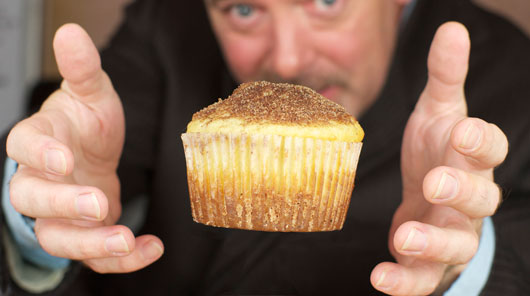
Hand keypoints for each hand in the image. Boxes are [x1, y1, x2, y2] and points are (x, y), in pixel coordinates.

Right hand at [6, 24, 163, 272]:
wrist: (91, 154)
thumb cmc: (85, 126)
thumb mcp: (91, 94)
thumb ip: (82, 70)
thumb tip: (71, 32)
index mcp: (38, 140)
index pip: (24, 146)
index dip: (40, 154)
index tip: (64, 161)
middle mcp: (39, 181)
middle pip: (33, 199)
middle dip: (63, 204)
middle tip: (97, 205)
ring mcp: (58, 213)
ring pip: (59, 237)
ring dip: (90, 243)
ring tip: (125, 240)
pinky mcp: (83, 233)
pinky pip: (93, 255)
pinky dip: (120, 259)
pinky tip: (150, 247)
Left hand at [370, 22, 507, 294]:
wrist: (426, 202)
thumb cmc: (435, 154)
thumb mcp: (437, 113)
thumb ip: (445, 78)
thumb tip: (452, 28)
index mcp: (471, 159)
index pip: (489, 149)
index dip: (480, 141)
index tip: (464, 131)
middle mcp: (469, 199)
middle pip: (479, 197)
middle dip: (459, 190)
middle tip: (434, 182)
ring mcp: (452, 234)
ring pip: (456, 242)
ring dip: (432, 240)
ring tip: (404, 235)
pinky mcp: (428, 262)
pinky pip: (421, 276)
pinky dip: (403, 280)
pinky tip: (379, 277)